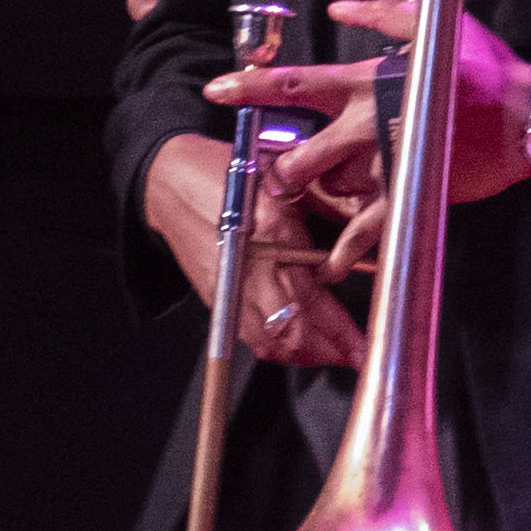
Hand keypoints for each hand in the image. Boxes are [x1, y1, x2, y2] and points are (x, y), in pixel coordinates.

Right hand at [141, 127, 365, 369]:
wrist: (169, 183)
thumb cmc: (226, 175)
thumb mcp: (281, 185)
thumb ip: (316, 218)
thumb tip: (355, 246)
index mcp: (272, 233)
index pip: (312, 298)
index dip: (339, 329)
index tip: (361, 343)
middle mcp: (250, 268)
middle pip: (292, 331)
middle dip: (328, 350)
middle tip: (355, 355)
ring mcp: (229, 288)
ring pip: (269, 342)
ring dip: (303, 355)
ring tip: (332, 354)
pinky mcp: (215, 298)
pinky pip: (247, 336)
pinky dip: (274, 348)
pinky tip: (296, 347)